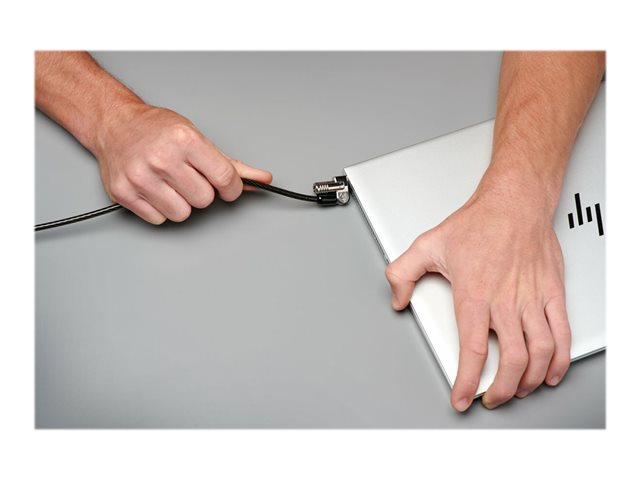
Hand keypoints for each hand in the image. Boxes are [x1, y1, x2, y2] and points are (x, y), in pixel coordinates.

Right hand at [94, 103, 271, 223]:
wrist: (114, 124)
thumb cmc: (157, 129)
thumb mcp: (198, 137)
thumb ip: (231, 164)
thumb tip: (262, 180)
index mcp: (185, 141)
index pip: (225, 179)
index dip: (232, 188)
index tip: (227, 187)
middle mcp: (162, 159)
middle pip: (204, 200)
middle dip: (202, 192)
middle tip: (189, 177)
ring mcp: (141, 177)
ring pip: (182, 214)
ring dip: (181, 203)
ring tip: (170, 183)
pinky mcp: (124, 193)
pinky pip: (159, 219)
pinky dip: (160, 209)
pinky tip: (155, 189)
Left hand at [384, 182, 570, 410]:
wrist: (514, 201)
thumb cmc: (478, 222)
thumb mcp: (427, 245)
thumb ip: (403, 273)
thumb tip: (396, 296)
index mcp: (475, 294)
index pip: (471, 349)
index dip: (466, 380)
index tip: (462, 396)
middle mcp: (505, 301)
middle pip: (510, 360)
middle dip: (501, 389)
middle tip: (491, 397)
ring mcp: (531, 298)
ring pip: (538, 352)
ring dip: (529, 379)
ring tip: (518, 389)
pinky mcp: (551, 293)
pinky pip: (561, 333)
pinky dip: (558, 358)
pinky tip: (550, 370)